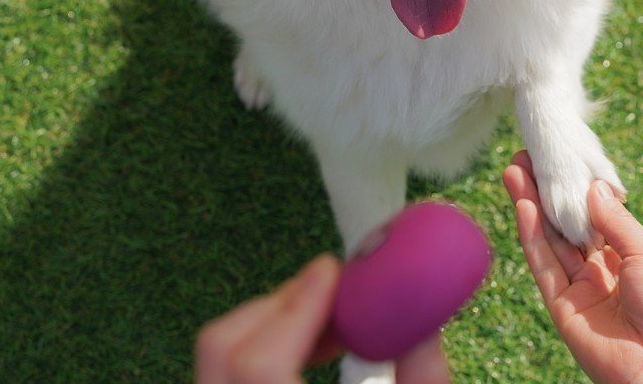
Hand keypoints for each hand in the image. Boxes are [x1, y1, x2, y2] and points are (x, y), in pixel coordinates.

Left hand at [195, 254, 452, 383]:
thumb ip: (422, 381)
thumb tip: (425, 318)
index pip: (259, 365)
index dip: (297, 309)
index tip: (335, 270)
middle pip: (223, 347)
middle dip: (281, 304)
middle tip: (334, 290)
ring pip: (216, 354)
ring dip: (273, 323)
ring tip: (331, 326)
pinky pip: (221, 369)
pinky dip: (261, 346)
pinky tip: (308, 353)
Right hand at [503, 152, 642, 383]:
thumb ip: (616, 221)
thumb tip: (592, 186)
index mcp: (627, 257)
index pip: (595, 215)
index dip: (577, 188)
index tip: (562, 158)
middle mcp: (600, 270)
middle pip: (566, 224)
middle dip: (547, 191)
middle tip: (528, 156)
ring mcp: (579, 289)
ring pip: (549, 240)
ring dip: (531, 205)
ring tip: (516, 169)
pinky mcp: (562, 308)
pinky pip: (543, 266)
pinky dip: (531, 235)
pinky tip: (522, 205)